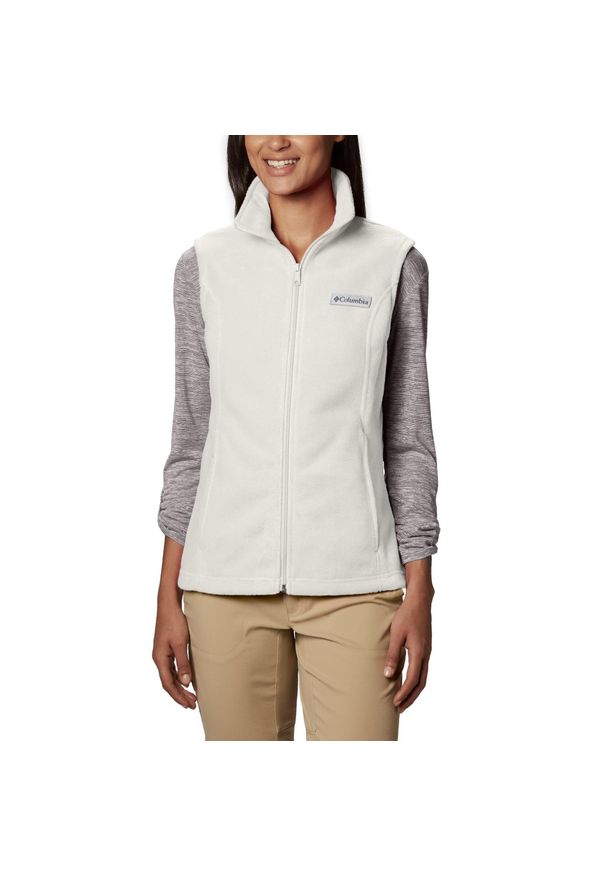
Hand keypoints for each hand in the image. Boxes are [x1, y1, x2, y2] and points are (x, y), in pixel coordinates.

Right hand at [152, 595, 197, 709]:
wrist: (168, 605)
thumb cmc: (174, 622)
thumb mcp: (181, 643)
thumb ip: (183, 663)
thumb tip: (185, 683)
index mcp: (159, 658)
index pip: (167, 684)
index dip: (178, 696)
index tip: (189, 705)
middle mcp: (159, 658)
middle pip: (168, 682)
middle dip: (180, 695)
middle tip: (193, 705)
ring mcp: (162, 654)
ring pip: (170, 676)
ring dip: (180, 687)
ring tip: (192, 697)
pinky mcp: (166, 649)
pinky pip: (171, 668)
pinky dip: (179, 677)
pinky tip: (187, 681)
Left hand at [384, 573, 433, 712]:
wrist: (420, 601)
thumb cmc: (407, 615)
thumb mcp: (396, 634)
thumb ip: (393, 655)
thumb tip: (388, 674)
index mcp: (419, 653)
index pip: (413, 680)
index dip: (404, 693)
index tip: (395, 703)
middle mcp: (426, 655)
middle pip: (421, 683)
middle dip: (410, 697)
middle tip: (399, 709)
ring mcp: (427, 651)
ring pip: (423, 678)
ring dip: (414, 691)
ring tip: (403, 700)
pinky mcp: (425, 648)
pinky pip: (423, 670)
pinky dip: (416, 680)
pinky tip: (407, 681)